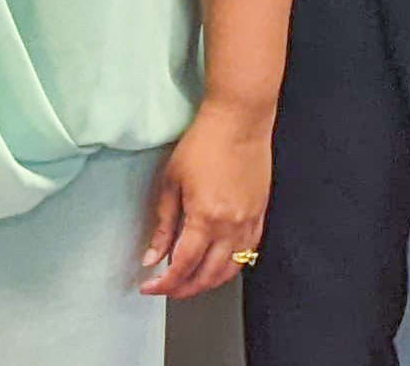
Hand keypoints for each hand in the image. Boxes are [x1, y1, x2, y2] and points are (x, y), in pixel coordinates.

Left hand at [137, 102, 272, 298]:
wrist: (240, 120)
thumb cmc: (204, 143)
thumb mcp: (171, 182)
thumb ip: (164, 225)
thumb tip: (152, 257)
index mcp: (205, 218)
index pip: (183, 265)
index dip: (164, 283)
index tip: (149, 286)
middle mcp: (231, 225)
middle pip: (209, 275)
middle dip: (184, 289)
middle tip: (166, 289)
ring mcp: (250, 221)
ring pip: (232, 269)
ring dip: (209, 282)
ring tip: (190, 282)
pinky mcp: (261, 213)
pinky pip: (249, 251)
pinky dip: (232, 265)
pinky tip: (218, 264)